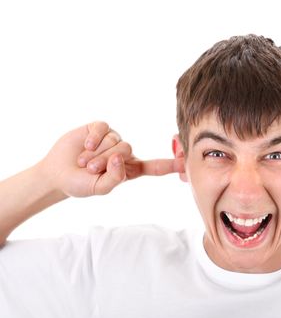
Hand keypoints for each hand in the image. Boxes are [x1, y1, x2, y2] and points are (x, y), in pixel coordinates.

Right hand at [38, 121, 183, 197]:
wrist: (58, 173)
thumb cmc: (81, 184)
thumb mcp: (99, 189)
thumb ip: (114, 178)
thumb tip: (121, 157)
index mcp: (130, 169)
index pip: (155, 166)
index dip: (171, 164)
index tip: (186, 162)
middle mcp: (124, 153)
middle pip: (127, 150)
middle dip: (106, 160)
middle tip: (91, 169)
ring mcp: (113, 139)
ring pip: (115, 140)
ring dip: (96, 153)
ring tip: (84, 161)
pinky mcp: (99, 128)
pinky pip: (103, 128)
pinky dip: (93, 138)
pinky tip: (84, 145)